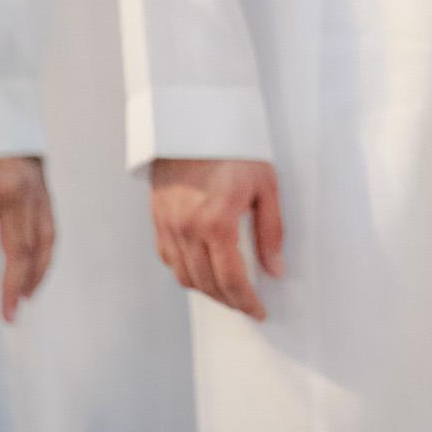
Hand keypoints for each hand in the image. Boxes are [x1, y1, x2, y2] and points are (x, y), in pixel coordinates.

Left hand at [0, 156, 53, 323]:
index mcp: (5, 191)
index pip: (16, 252)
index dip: (11, 286)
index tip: (7, 313)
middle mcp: (29, 188)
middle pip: (38, 244)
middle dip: (28, 280)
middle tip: (16, 308)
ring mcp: (37, 179)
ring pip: (48, 229)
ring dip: (41, 262)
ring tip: (29, 287)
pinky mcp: (37, 173)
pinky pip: (46, 213)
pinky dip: (42, 237)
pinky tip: (30, 249)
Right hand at [151, 157, 282, 320]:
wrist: (194, 120)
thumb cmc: (232, 147)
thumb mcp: (265, 184)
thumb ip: (271, 231)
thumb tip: (274, 269)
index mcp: (217, 221)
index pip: (231, 280)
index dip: (246, 302)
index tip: (259, 310)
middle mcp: (187, 229)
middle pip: (207, 285)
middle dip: (230, 301)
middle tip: (247, 305)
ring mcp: (168, 225)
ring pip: (185, 277)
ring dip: (207, 291)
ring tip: (228, 292)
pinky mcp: (157, 219)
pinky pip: (169, 260)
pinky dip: (186, 273)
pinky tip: (202, 270)